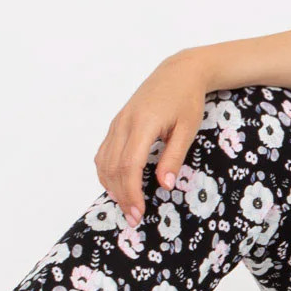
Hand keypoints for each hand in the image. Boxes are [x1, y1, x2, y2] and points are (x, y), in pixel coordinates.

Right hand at [95, 50, 208, 226]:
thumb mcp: (187, 129)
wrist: (179, 72)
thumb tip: (165, 186)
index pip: (129, 166)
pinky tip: (117, 186)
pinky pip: (103, 152)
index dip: (131, 193)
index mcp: (143, 124)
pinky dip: (107, 172)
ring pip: (104, 162)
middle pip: (113, 168)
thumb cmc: (187, 100)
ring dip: (112, 187)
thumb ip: (174, 157)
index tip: (139, 213)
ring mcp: (117, 123)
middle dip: (121, 196)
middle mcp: (124, 123)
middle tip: (134, 218)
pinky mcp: (116, 124)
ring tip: (126, 206)